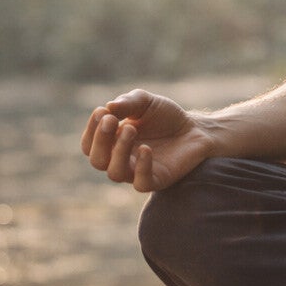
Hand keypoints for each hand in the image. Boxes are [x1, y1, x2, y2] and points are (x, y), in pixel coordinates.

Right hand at [79, 89, 214, 191]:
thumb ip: (127, 103)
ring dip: (119, 150)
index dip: (91, 130)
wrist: (195, 128)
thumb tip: (108, 107)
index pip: (89, 144)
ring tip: (131, 129)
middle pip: (97, 160)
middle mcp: (121, 159)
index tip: (103, 112)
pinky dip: (141, 166)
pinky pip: (141, 183)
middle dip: (101, 140)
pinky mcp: (157, 180)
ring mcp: (137, 171)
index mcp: (112, 142)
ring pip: (115, 173)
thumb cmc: (166, 116)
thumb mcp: (145, 102)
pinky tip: (146, 148)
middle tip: (112, 120)